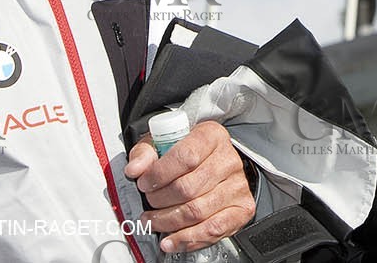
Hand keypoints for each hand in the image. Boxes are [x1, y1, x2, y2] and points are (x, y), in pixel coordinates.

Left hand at [125, 120, 256, 250]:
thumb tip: (134, 169)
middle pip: (189, 188)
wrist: (213, 165)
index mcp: (211, 136)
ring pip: (197, 211)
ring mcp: (238, 185)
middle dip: (160, 200)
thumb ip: (145, 153)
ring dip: (168, 222)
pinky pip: (213, 229)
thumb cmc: (186, 154)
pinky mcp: (242, 208)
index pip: (186, 157)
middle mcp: (228, 160)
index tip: (144, 183)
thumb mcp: (162, 144)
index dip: (159, 174)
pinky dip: (187, 239)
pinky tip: (171, 239)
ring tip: (153, 221)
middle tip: (149, 202)